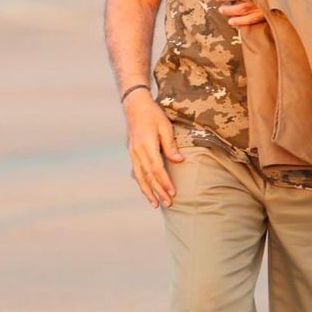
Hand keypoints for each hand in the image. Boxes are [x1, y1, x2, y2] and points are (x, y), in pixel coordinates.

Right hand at [124, 91, 183, 207]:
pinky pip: (136, 172)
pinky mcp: (131, 153)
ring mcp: (132, 153)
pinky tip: (147, 191)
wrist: (134, 106)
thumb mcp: (165, 126)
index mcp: (146, 145)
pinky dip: (142, 183)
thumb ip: (171, 145)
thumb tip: (179, 161)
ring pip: (140, 177)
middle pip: (148, 176)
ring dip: (148, 192)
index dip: (164, 182)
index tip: (173, 192)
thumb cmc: (153, 115)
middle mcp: (137, 152)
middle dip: (158, 191)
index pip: (156, 169)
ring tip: (155, 204)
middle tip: (168, 203)